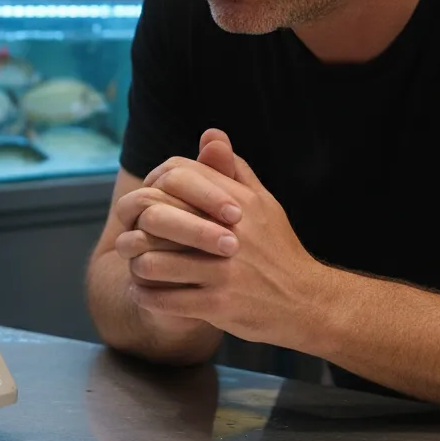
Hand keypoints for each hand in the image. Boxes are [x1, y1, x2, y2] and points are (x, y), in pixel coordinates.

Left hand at [125, 129, 328, 347]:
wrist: (309, 302)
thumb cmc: (278, 250)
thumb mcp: (263, 204)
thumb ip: (234, 170)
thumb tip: (210, 134)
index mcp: (239, 203)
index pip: (177, 177)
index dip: (152, 188)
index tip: (147, 205)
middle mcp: (230, 234)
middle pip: (156, 218)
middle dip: (136, 229)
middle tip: (130, 238)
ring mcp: (223, 272)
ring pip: (152, 263)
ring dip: (137, 265)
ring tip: (135, 265)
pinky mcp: (219, 305)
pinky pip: (163, 299)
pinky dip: (146, 296)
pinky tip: (144, 292)